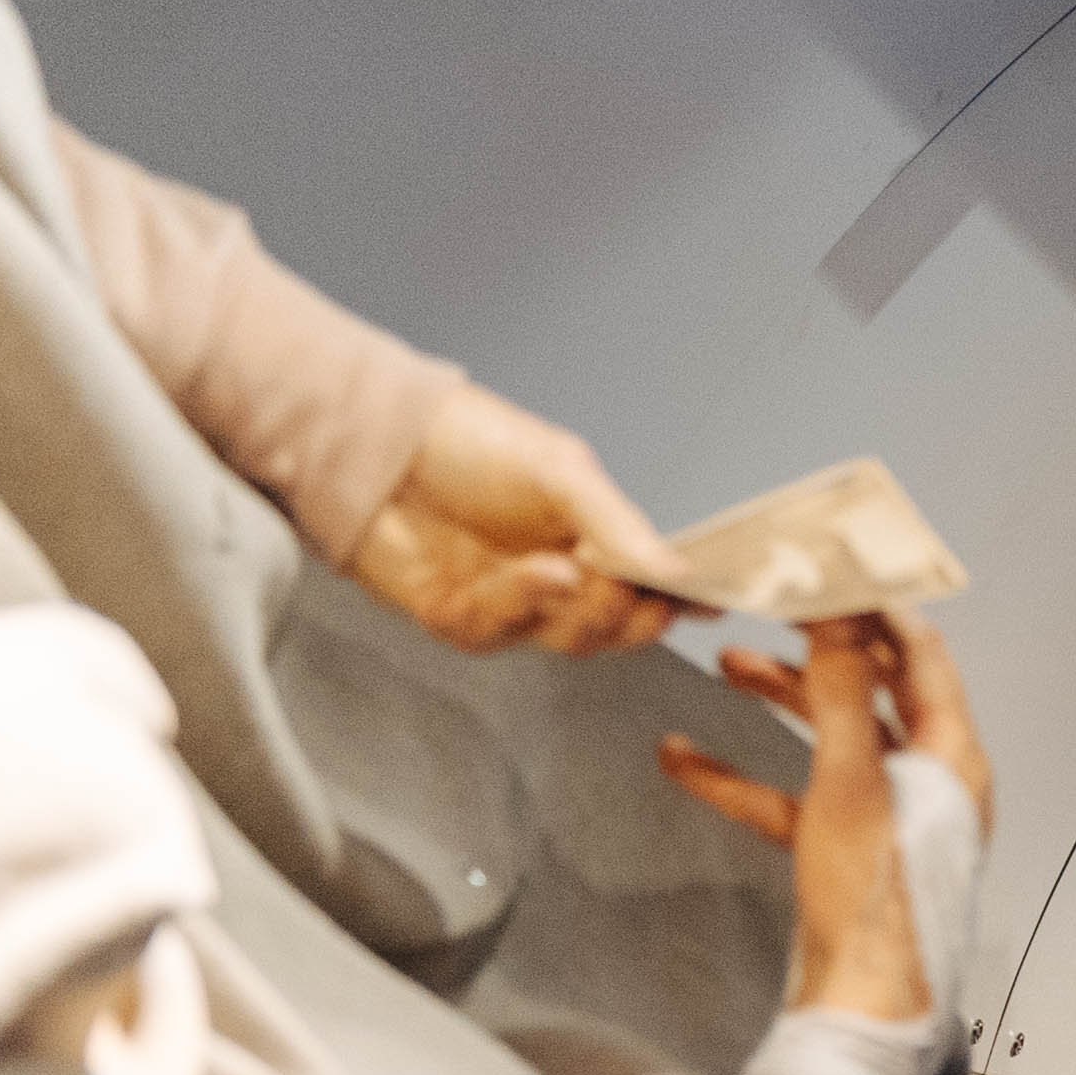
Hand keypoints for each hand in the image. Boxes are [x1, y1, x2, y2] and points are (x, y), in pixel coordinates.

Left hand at [348, 380, 684, 654]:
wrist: (373, 435)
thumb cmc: (465, 438)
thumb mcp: (560, 469)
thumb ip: (617, 522)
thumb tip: (680, 573)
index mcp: (588, 540)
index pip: (645, 588)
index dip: (675, 603)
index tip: (702, 604)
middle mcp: (551, 578)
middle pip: (609, 630)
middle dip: (624, 617)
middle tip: (628, 590)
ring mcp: (503, 602)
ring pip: (558, 639)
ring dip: (568, 609)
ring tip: (567, 572)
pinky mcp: (453, 617)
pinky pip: (495, 631)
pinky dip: (514, 604)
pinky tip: (524, 573)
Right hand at [658, 611, 986, 1023]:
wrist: (860, 1010)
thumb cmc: (874, 904)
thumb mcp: (853, 782)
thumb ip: (843, 693)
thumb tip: (837, 614)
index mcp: (952, 761)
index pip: (924, 658)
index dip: (878, 607)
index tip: (832, 567)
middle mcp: (930, 784)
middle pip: (874, 691)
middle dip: (819, 648)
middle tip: (772, 606)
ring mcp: (890, 819)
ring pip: (832, 741)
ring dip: (779, 703)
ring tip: (723, 665)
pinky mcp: (848, 854)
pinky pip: (794, 798)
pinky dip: (744, 778)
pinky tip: (683, 759)